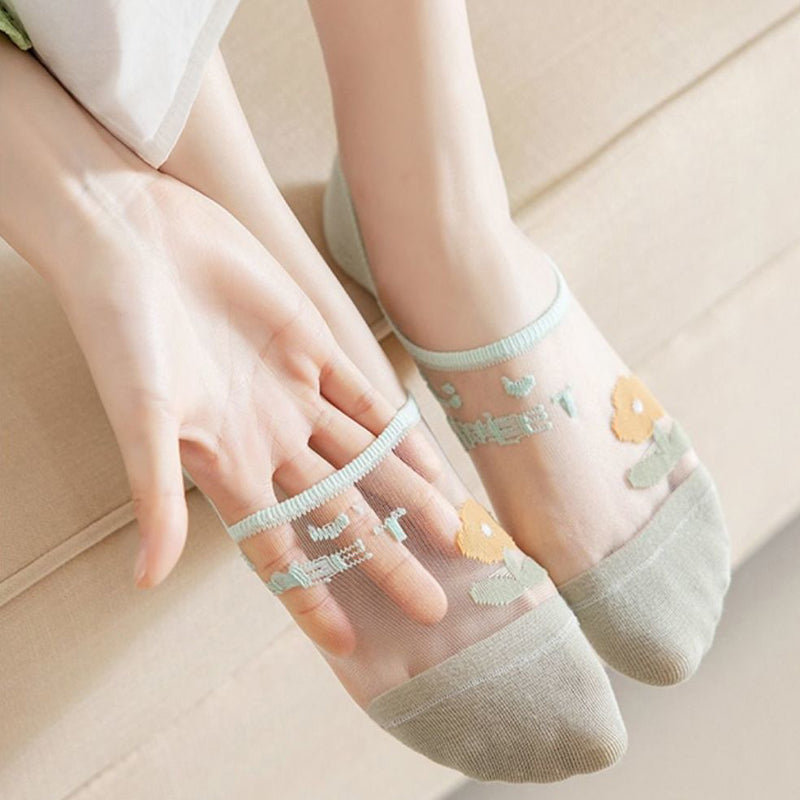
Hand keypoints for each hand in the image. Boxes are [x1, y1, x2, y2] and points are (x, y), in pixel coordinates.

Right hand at [51, 173, 454, 653]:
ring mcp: (294, 394)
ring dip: (411, 499)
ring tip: (458, 539)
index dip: (311, 598)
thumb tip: (145, 579)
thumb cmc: (122, 329)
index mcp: (226, 466)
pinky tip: (435, 462)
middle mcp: (267, 439)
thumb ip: (152, 493)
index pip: (279, 549)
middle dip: (387, 558)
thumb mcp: (140, 415)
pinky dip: (403, 432)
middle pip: (339, 513)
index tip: (351, 644)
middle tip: (435, 605)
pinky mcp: (314, 346)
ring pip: (367, 460)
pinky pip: (371, 398)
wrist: (136, 238)